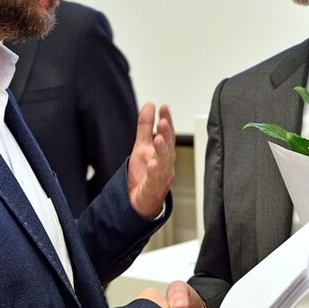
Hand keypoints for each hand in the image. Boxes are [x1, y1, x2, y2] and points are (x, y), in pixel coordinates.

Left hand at [127, 103, 174, 217]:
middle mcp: (166, 164)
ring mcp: (161, 177)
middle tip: (163, 121)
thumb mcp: (142, 146)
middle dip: (167, 134)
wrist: (140, 202)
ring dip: (162, 151)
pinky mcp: (152, 190)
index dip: (167, 121)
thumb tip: (150, 105)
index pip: (168, 134)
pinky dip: (154, 173)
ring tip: (159, 139)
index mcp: (164, 153)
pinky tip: (152, 164)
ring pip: (164, 163)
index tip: (164, 108)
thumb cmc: (144, 174)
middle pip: (168, 147)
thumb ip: (145, 126)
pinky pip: (154, 181)